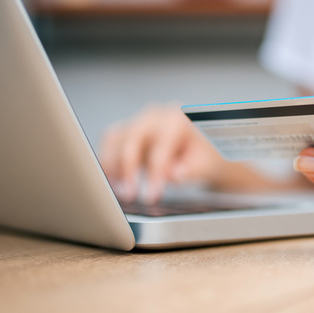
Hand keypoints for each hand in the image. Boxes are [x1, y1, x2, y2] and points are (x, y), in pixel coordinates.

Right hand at [99, 104, 224, 202]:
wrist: (202, 146)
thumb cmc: (205, 154)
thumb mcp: (206, 164)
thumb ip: (192, 169)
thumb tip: (173, 175)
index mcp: (178, 118)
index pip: (161, 148)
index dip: (155, 174)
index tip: (152, 196)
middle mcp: (155, 116)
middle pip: (132, 138)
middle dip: (128, 169)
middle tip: (129, 195)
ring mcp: (138, 121)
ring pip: (114, 138)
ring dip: (112, 166)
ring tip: (118, 190)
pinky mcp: (127, 131)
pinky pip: (109, 143)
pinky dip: (107, 162)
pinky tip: (113, 182)